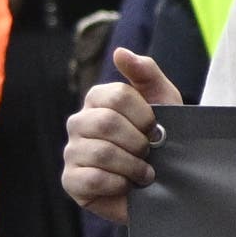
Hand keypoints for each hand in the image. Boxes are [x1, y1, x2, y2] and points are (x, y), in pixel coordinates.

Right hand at [63, 46, 171, 220]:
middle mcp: (78, 123)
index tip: (156, 128)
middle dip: (139, 141)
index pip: (117, 96)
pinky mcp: (70, 181)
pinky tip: (127, 185)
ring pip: (101, 152)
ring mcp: (71, 152)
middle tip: (151, 152)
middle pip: (106, 123)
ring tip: (145, 172)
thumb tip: (120, 52)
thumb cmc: (163, 137)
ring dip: (134, 165)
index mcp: (98, 100)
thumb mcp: (164, 100)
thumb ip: (146, 72)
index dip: (144, 115)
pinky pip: (93, 178)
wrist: (164, 182)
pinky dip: (119, 183)